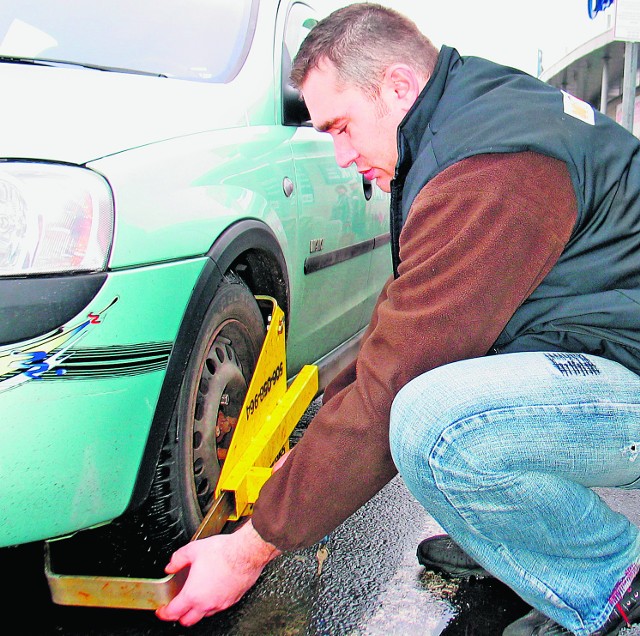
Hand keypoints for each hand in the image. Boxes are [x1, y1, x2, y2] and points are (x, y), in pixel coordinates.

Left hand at [155, 520, 280, 625]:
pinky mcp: (233, 600)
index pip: (173, 613)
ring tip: (196, 595)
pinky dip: (212, 603)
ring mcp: (221, 603)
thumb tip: (170, 566)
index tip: (162, 610)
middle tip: (176, 606)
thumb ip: (177, 559)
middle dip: (179, 615)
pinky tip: (213, 589)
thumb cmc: (224, 552)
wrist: (247, 552)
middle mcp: (207, 603)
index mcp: (193, 594)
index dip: (164, 613)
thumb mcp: (193, 550)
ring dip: (197, 609)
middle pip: (187, 620)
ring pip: (204, 615)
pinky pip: (219, 607)